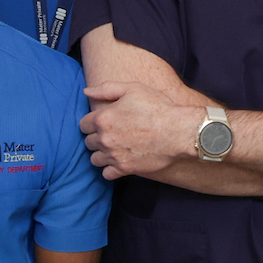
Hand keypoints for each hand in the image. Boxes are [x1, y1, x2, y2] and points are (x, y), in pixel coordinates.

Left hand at [80, 82, 199, 178]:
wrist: (179, 131)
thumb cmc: (157, 107)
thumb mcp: (132, 89)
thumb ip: (106, 89)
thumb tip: (86, 91)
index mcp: (103, 118)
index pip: (83, 125)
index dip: (92, 123)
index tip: (102, 123)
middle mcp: (105, 138)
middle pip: (88, 142)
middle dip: (96, 138)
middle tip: (110, 135)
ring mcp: (114, 155)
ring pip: (95, 159)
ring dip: (101, 154)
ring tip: (113, 149)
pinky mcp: (125, 168)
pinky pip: (106, 174)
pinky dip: (110, 169)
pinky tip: (118, 162)